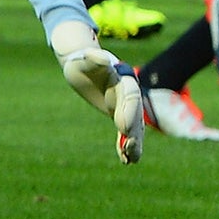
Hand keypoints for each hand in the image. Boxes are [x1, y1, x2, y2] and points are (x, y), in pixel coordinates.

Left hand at [50, 20, 142, 164]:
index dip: (129, 112)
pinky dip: (125, 144)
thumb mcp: (84, 58)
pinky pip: (125, 131)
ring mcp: (125, 105)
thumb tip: (102, 59)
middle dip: (133, 132)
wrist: (82, 64)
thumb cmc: (82, 60)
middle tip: (130, 148)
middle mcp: (128, 93)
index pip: (131, 96)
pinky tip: (126, 160)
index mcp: (124, 77)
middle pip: (135, 114)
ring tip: (131, 159)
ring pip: (134, 126)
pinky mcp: (119, 114)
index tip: (124, 128)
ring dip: (133, 143)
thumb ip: (94, 58)